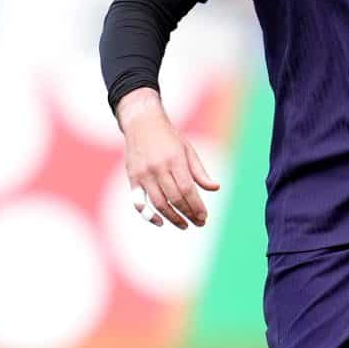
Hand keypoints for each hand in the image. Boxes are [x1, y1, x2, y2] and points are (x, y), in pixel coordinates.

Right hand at [117, 87, 219, 228]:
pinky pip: (138, 202)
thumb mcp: (188, 150)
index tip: (204, 216)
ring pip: (158, 203)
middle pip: (175, 198)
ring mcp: (143, 174)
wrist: (142, 123)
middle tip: (199, 223)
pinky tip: (160, 222)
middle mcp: (158, 168)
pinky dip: (148, 215)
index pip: (187, 189)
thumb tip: (215, 188)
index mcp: (175, 159)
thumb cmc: (169, 137)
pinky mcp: (132, 179)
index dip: (196, 206)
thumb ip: (200, 171)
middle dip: (189, 214)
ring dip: (172, 218)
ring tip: (184, 225)